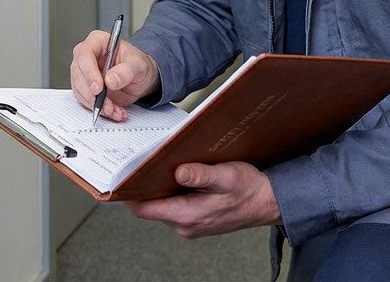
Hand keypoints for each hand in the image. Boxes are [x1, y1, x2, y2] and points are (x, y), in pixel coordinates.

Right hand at [70, 29, 159, 121]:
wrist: (141, 79)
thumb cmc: (138, 65)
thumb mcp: (138, 65)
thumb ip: (126, 71)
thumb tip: (111, 80)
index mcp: (98, 42)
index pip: (84, 54)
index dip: (88, 72)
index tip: (98, 88)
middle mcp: (87, 58)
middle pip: (78, 75)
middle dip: (92, 94)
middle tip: (107, 105)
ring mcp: (84, 74)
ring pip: (80, 91)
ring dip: (97, 105)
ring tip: (115, 110)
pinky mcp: (86, 90)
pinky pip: (86, 102)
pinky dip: (100, 110)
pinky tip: (114, 112)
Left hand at [126, 162, 281, 238]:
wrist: (267, 202)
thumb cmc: (248, 190)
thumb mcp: (225, 176)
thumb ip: (201, 175)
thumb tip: (179, 172)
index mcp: (187, 216)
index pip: (144, 209)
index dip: (129, 194)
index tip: (121, 177)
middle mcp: (185, 224)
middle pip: (151, 207)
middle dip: (144, 186)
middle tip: (139, 164)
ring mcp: (190, 224)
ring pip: (163, 205)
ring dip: (159, 188)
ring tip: (158, 166)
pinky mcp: (196, 219)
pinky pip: (175, 206)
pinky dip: (171, 192)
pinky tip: (177, 175)